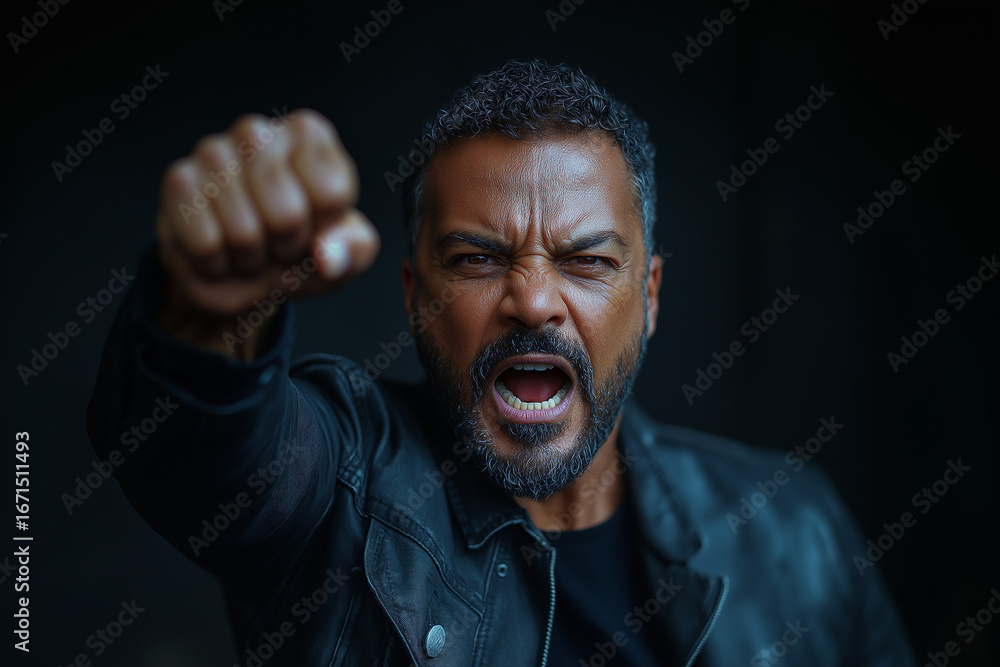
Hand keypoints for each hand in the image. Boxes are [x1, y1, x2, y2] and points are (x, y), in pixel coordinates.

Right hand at [154, 109, 379, 358]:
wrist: (236, 272)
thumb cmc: (296, 250)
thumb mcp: (343, 255)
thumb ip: (354, 250)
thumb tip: (328, 254)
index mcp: (309, 136)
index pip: (331, 194)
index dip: (323, 229)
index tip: (315, 227)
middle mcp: (258, 132)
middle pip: (287, 215)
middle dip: (285, 247)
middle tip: (278, 241)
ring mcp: (212, 151)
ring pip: (244, 234)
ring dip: (249, 259)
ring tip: (249, 245)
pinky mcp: (177, 181)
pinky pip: (206, 244)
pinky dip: (216, 263)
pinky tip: (218, 247)